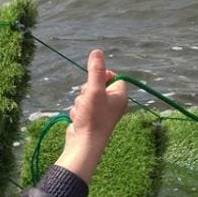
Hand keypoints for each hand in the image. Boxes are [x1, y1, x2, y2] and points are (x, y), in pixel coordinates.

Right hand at [56, 50, 127, 182]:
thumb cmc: (93, 117)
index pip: (113, 76)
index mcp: (120, 96)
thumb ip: (95, 71)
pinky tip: (79, 118)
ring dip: (80, 101)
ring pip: (85, 95)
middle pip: (96, 85)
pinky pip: (81, 106)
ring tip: (83, 112)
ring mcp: (101, 111)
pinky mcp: (90, 118)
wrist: (84, 144)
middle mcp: (112, 103)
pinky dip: (77, 111)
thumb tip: (97, 52)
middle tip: (88, 99)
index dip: (102, 76)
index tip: (95, 81)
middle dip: (87, 90)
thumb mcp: (94, 90)